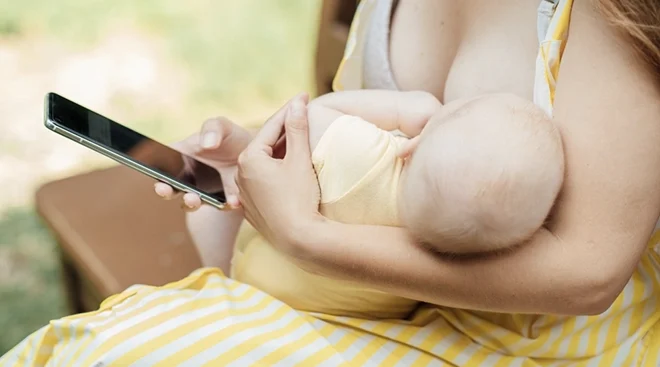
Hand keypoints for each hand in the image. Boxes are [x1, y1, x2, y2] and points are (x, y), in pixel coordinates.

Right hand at [154, 116, 251, 210]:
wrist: (257, 152)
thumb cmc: (231, 137)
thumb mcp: (222, 126)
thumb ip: (212, 128)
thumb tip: (206, 144)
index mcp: (181, 157)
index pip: (161, 164)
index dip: (154, 170)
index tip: (153, 172)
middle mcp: (188, 177)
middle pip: (170, 188)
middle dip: (165, 191)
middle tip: (165, 189)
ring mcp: (203, 192)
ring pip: (191, 202)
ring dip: (190, 202)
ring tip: (194, 198)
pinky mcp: (222, 201)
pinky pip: (221, 206)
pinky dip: (225, 205)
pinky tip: (232, 201)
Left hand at [235, 93, 320, 254]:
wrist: (300, 240)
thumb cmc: (299, 198)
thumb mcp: (299, 159)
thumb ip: (297, 129)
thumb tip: (297, 103)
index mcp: (249, 158)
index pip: (273, 127)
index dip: (291, 110)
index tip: (304, 96)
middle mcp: (241, 175)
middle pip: (266, 145)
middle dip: (285, 131)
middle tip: (302, 114)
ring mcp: (245, 194)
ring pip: (264, 165)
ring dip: (280, 153)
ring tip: (298, 141)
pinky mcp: (253, 209)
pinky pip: (263, 184)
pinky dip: (276, 173)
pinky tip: (290, 170)